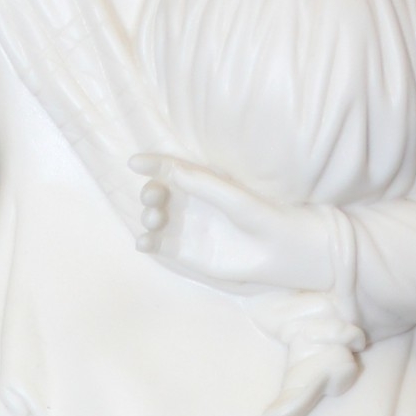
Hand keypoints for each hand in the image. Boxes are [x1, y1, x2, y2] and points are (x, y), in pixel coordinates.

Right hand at [129, 155, 334, 293]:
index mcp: (201, 182)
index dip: (152, 164)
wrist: (279, 251)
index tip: (135, 162)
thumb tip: (169, 170)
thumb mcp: (232, 196)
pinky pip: (159, 246)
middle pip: (158, 192)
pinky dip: (147, 243)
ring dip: (147, 216)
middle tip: (154, 197)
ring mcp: (186, 227)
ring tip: (155, 219)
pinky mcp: (185, 252)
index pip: (170, 168)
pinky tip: (144, 242)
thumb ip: (201, 184)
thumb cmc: (262, 216)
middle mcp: (190, 203)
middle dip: (150, 192)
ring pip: (154, 218)